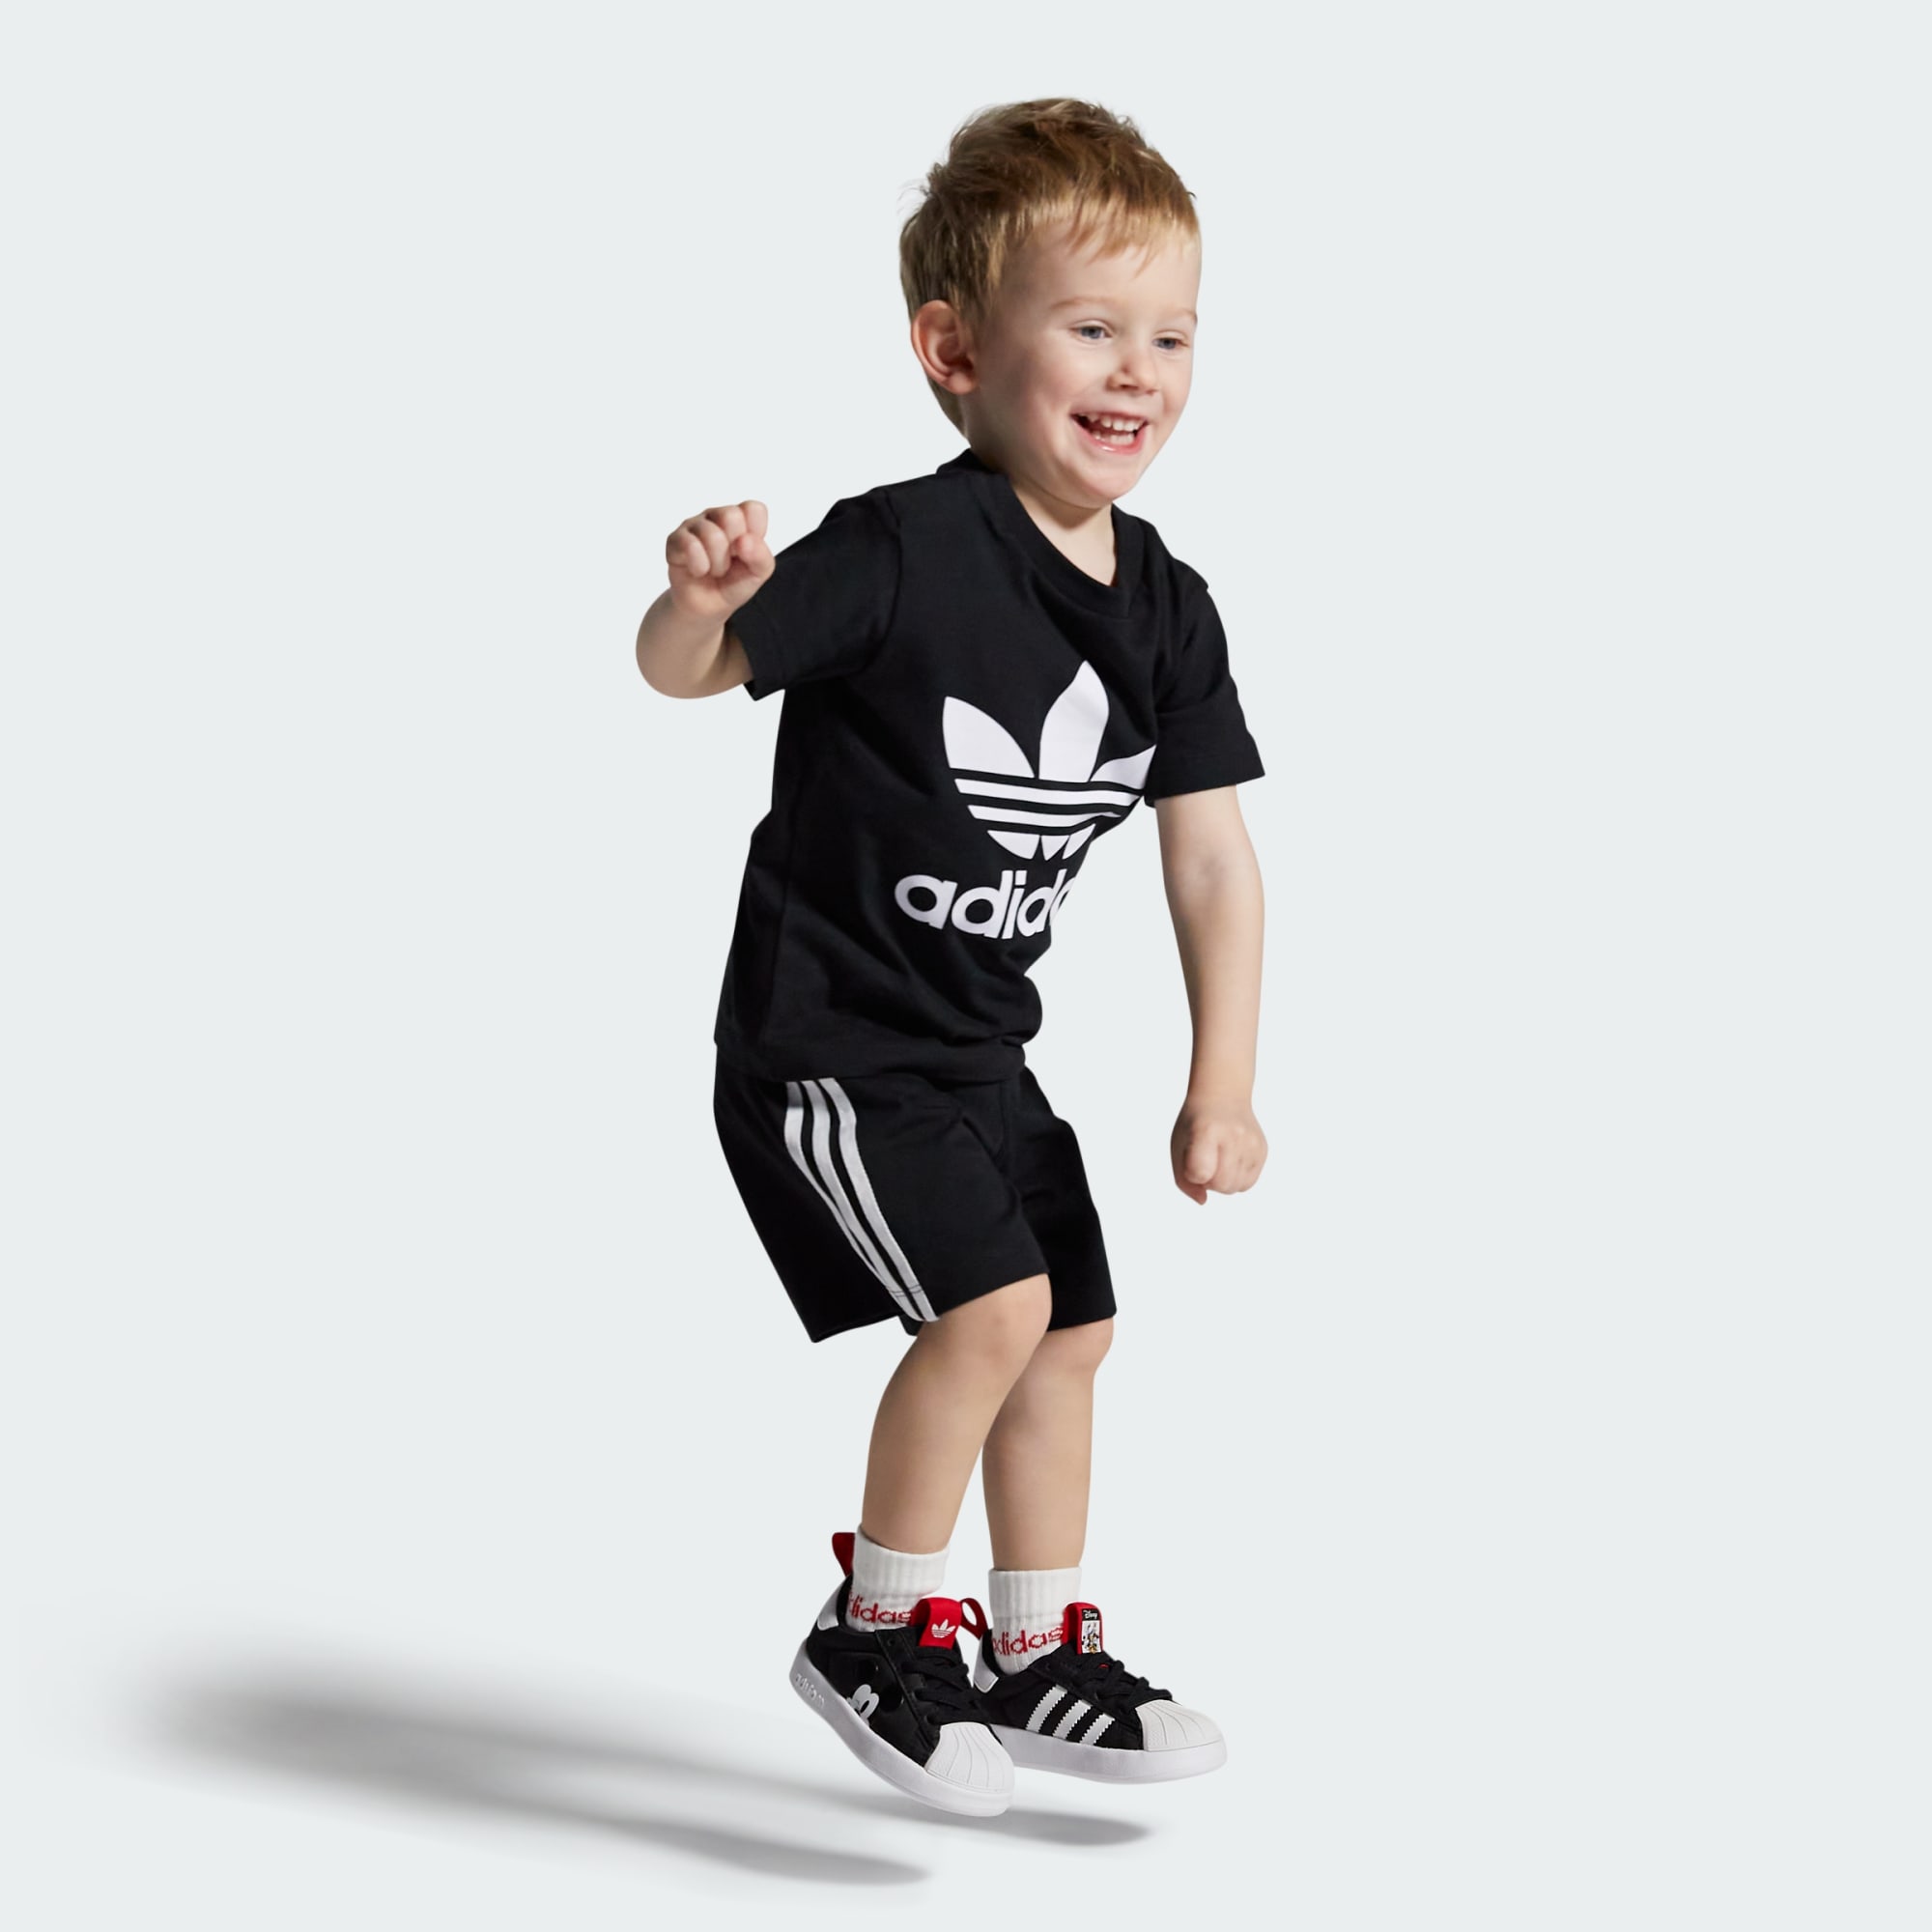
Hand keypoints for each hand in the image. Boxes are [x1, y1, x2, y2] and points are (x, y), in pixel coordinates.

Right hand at [665, 500, 773, 622]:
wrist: (708, 606)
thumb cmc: (733, 582)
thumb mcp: (759, 573)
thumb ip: (761, 556)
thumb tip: (745, 540)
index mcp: (741, 517)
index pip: (754, 509)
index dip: (755, 534)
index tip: (746, 551)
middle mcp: (716, 515)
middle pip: (731, 516)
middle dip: (733, 549)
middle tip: (728, 562)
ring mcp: (694, 525)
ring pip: (711, 534)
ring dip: (717, 563)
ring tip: (714, 570)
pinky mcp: (675, 539)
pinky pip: (689, 545)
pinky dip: (699, 566)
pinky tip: (699, 570)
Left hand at [1170, 1096, 1266, 1204]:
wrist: (1222, 1096)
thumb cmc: (1195, 1125)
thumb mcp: (1178, 1146)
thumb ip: (1184, 1180)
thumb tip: (1203, 1200)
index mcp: (1207, 1131)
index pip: (1200, 1173)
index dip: (1192, 1173)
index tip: (1191, 1158)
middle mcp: (1234, 1135)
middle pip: (1221, 1185)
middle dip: (1209, 1181)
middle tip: (1206, 1161)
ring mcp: (1252, 1143)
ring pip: (1236, 1187)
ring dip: (1223, 1181)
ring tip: (1219, 1160)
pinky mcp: (1263, 1150)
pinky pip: (1248, 1183)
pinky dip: (1236, 1178)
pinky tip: (1231, 1160)